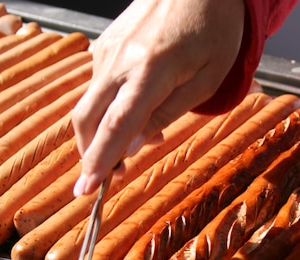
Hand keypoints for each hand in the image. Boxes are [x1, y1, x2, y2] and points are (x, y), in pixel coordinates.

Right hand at [72, 0, 244, 195]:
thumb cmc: (214, 30)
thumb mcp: (207, 79)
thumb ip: (169, 113)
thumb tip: (135, 144)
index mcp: (150, 72)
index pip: (115, 126)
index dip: (99, 161)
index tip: (85, 189)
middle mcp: (119, 61)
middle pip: (87, 119)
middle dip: (91, 154)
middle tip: (109, 176)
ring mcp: (107, 50)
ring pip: (90, 103)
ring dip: (103, 131)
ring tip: (137, 141)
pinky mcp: (106, 43)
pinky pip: (98, 85)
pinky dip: (108, 107)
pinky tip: (134, 111)